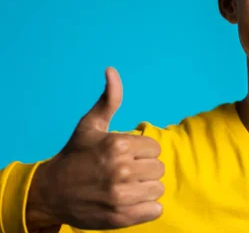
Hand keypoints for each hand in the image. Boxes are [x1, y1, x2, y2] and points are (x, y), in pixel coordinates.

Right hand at [26, 68, 164, 230]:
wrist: (50, 192)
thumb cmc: (75, 156)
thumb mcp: (90, 125)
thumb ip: (109, 100)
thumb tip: (112, 70)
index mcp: (118, 145)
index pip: (155, 149)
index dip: (143, 153)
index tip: (127, 156)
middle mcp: (121, 170)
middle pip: (159, 169)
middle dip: (145, 170)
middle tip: (126, 172)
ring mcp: (120, 195)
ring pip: (158, 189)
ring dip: (146, 189)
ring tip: (127, 187)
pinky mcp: (121, 217)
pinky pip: (155, 209)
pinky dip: (147, 208)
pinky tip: (131, 201)